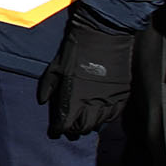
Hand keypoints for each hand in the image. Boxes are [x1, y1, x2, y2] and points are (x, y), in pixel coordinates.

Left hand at [38, 5, 134, 139]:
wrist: (103, 35)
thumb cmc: (76, 50)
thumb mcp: (55, 67)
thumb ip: (48, 86)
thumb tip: (43, 102)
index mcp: (74, 97)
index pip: (65, 124)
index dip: (59, 130)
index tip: (56, 130)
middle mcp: (92, 103)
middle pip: (83, 128)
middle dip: (74, 130)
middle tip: (70, 128)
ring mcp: (109, 99)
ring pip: (99, 124)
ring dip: (90, 125)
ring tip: (84, 122)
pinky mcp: (122, 94)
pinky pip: (114, 115)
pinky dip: (106, 119)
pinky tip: (100, 116)